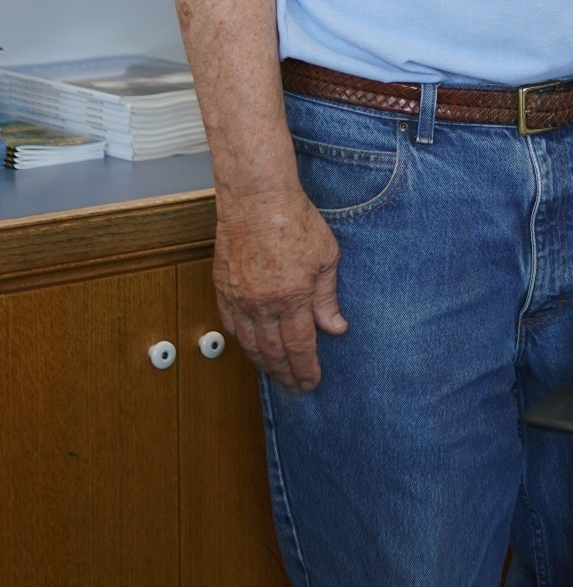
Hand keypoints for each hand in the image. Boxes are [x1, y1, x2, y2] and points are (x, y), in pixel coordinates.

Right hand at [213, 188, 345, 392]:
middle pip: (273, 353)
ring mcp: (239, 298)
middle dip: (286, 375)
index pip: (299, 348)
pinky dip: (242, 343)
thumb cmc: (294, 220)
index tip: (312, 382)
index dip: (306, 369)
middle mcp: (262, 304)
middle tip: (295, 388)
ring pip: (249, 344)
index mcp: (292, 298)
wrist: (256, 198)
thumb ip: (328, 298)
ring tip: (276, 375)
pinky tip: (252, 348)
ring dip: (264, 364)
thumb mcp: (326, 257)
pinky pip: (231, 326)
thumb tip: (335, 328)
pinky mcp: (223, 288)